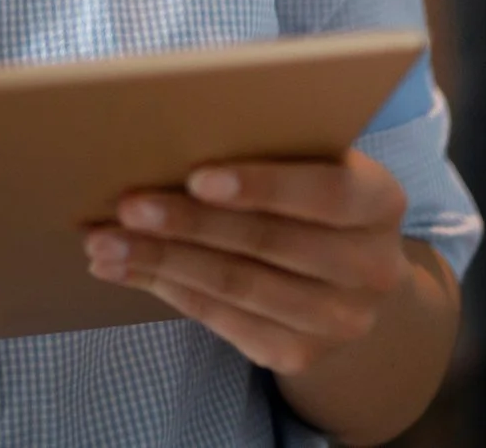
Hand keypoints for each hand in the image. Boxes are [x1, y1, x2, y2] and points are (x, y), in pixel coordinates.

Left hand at [85, 149, 412, 376]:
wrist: (358, 283)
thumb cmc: (315, 198)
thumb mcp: (318, 164)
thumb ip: (274, 148)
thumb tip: (175, 132)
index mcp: (381, 203)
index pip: (324, 193)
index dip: (261, 186)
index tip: (197, 176)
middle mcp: (370, 269)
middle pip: (268, 244)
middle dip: (189, 224)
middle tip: (126, 205)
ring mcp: (338, 321)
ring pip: (236, 286)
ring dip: (160, 261)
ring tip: (104, 241)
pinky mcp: (299, 354)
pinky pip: (222, 319)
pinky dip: (166, 288)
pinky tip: (124, 268)